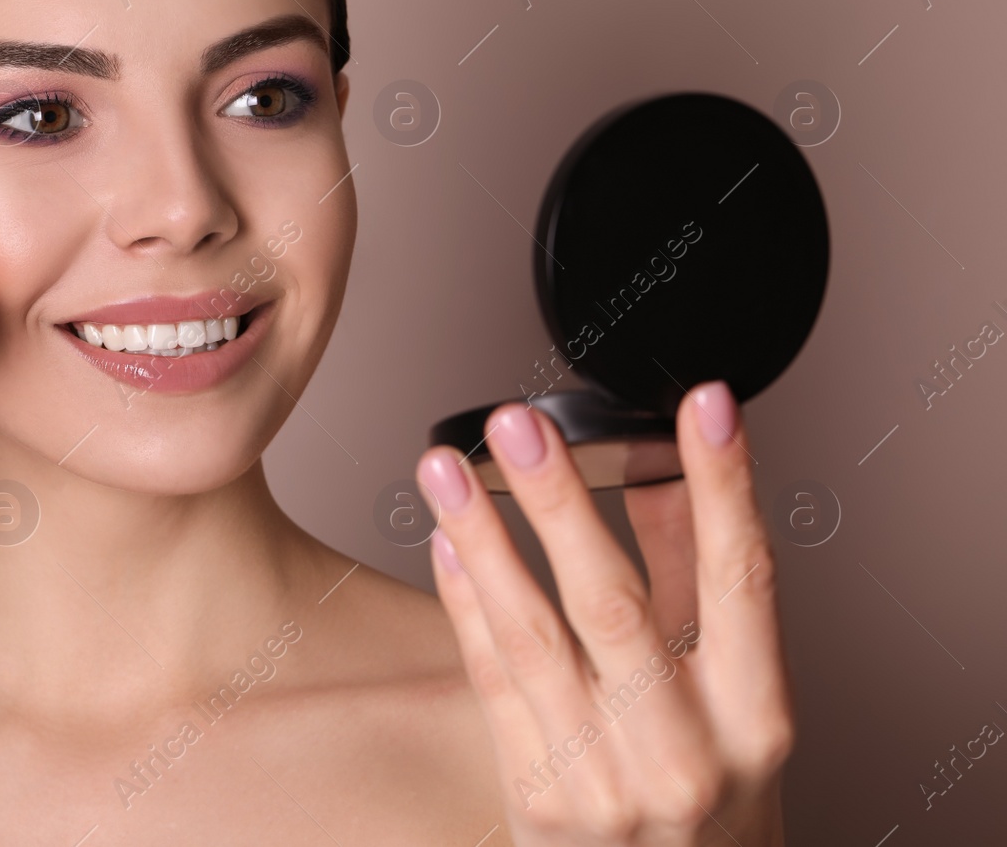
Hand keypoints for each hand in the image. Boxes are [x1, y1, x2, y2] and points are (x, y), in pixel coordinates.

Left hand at [418, 381, 791, 845]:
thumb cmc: (715, 795)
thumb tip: (670, 469)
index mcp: (755, 716)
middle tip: (518, 424)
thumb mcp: (739, 696)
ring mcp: (601, 780)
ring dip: (483, 539)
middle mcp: (681, 751)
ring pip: (533, 637)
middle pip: (612, 604)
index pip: (742, 579)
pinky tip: (447, 541)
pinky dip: (466, 604)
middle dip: (559, 503)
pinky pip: (492, 682)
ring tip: (445, 467)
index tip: (705, 403)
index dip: (725, 484)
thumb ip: (701, 582)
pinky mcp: (534, 797)